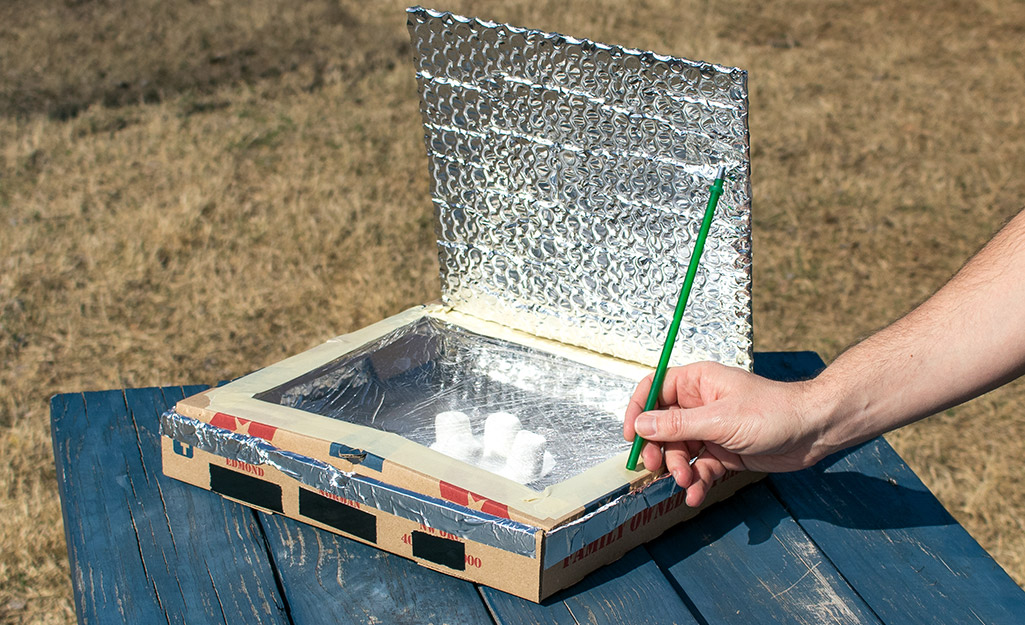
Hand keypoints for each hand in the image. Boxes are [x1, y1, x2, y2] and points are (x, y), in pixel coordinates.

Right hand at [623, 362, 829, 506]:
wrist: (813, 432)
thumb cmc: (773, 412)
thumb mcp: (719, 420)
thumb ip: (677, 425)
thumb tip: (642, 424)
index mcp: (697, 382)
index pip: (654, 389)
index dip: (638, 410)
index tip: (632, 436)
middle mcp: (700, 404)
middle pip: (663, 426)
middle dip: (659, 449)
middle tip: (656, 468)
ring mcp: (712, 429)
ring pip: (680, 451)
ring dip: (679, 469)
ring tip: (686, 481)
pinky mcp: (724, 451)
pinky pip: (700, 467)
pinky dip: (696, 481)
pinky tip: (695, 494)